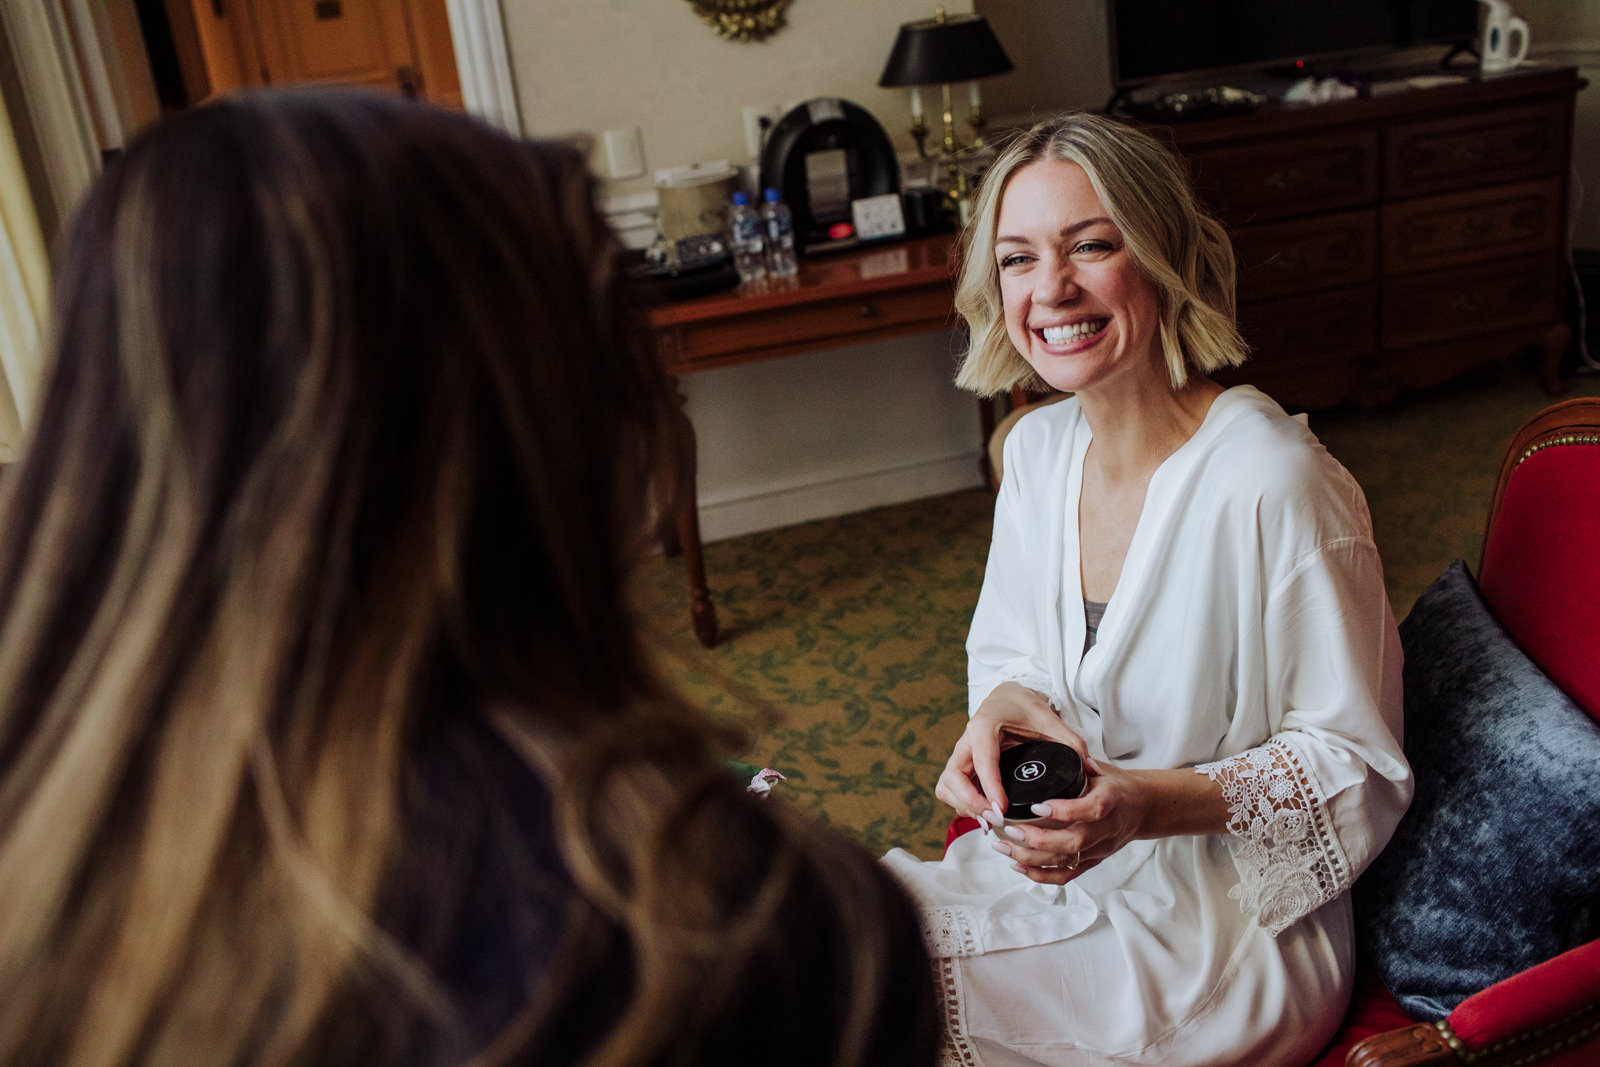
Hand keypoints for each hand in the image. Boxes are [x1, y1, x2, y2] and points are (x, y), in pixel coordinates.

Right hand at [934, 682, 1093, 824]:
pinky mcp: (962, 765)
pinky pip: (952, 790)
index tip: (1002, 810)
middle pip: (952, 779)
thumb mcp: (1048, 718)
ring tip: (991, 822)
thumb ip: (1071, 741)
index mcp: (984, 726)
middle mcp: (966, 741)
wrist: (1007, 696)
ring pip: (947, 787)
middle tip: (997, 820)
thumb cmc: (1024, 705)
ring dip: (965, 807)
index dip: (989, 788)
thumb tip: (1091, 768)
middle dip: (971, 803)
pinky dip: (964, 805)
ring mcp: (961, 754)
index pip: (981, 761)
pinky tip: (985, 816)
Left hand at [988, 760, 1147, 884]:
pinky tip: (1018, 864)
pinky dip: (1040, 875)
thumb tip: (1037, 749)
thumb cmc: (1114, 785)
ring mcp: (1099, 848)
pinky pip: (1066, 876)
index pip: (1091, 809)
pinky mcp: (1092, 861)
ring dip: (1031, 858)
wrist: (1142, 809)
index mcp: (1110, 800)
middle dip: (1038, 840)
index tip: (1035, 805)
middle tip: (1009, 830)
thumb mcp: (1097, 768)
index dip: (1064, 810)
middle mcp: (1106, 828)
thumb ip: (1072, 764)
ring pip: (1066, 861)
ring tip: (1002, 847)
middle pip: (1074, 842)